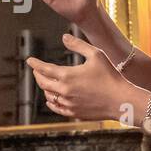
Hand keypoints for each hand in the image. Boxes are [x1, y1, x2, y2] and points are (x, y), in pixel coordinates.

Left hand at [26, 33, 143, 121]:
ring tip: (45, 82)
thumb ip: (78, 45)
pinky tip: (50, 99)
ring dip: (45, 88)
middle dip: (38, 75)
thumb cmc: (110, 76)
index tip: (29, 60)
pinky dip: (51, 102)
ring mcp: (68, 104)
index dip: (35, 64)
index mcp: (67, 75)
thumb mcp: (96, 55)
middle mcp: (64, 91)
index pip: (43, 69)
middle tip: (36, 70)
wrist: (121, 100)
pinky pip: (56, 108)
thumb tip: (64, 37)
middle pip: (43, 83)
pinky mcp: (74, 113)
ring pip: (48, 96)